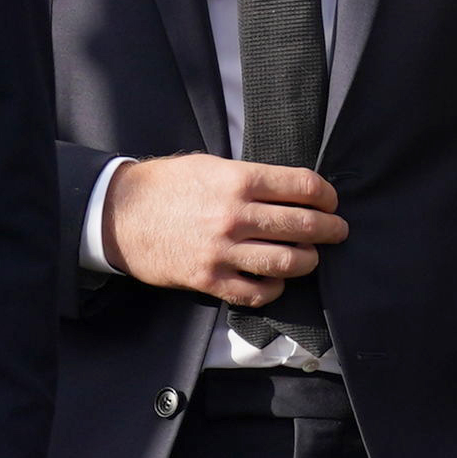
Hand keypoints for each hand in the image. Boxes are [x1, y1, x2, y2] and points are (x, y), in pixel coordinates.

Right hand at [102, 154, 346, 305]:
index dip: (327, 196)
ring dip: (308, 260)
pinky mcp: (209, 280)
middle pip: (303, 226)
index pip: (303, 187)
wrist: (119, 215)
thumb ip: (249, 177)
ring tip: (311, 256)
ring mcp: (222, 251)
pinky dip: (275, 288)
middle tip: (337, 231)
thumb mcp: (209, 165)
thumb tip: (292, 189)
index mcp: (237, 180)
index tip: (330, 202)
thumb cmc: (166, 186)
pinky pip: (257, 292)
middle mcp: (234, 216)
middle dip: (330, 229)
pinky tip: (276, 279)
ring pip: (287, 262)